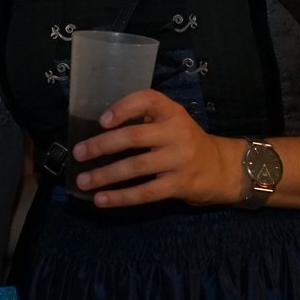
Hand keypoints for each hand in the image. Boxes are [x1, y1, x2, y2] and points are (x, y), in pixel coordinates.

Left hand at [71, 90, 244, 207]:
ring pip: (135, 167)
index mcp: (172, 112)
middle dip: (102, 145)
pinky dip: (120, 197)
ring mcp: (179, 159)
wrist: (221, 168)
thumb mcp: (172, 123)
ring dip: (105, 175)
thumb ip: (145, 121)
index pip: (148, 100)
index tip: (102, 120)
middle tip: (79, 153)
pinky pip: (145, 192)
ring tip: (83, 181)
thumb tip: (99, 132)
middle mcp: (177, 132)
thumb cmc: (186, 143)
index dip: (124, 107)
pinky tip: (101, 200)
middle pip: (135, 136)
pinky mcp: (179, 184)